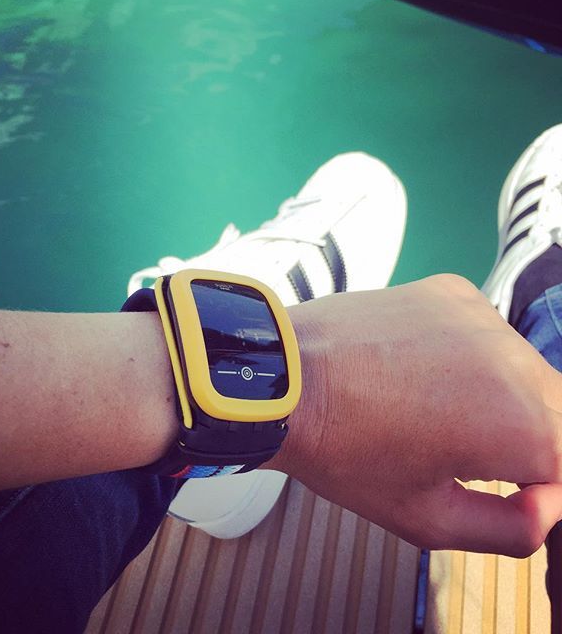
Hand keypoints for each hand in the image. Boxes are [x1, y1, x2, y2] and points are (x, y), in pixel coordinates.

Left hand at [278, 274, 561, 556]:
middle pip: (556, 413)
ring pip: (525, 368)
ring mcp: (483, 317)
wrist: (284, 379)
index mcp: (520, 427)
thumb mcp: (425, 518)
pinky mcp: (452, 291)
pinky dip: (473, 356)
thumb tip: (544, 505)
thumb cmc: (344, 453)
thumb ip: (508, 529)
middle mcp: (515, 361)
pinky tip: (425, 369)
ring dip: (503, 396)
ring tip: (440, 409)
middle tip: (470, 454)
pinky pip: (486, 331)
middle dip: (529, 443)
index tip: (500, 494)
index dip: (538, 489)